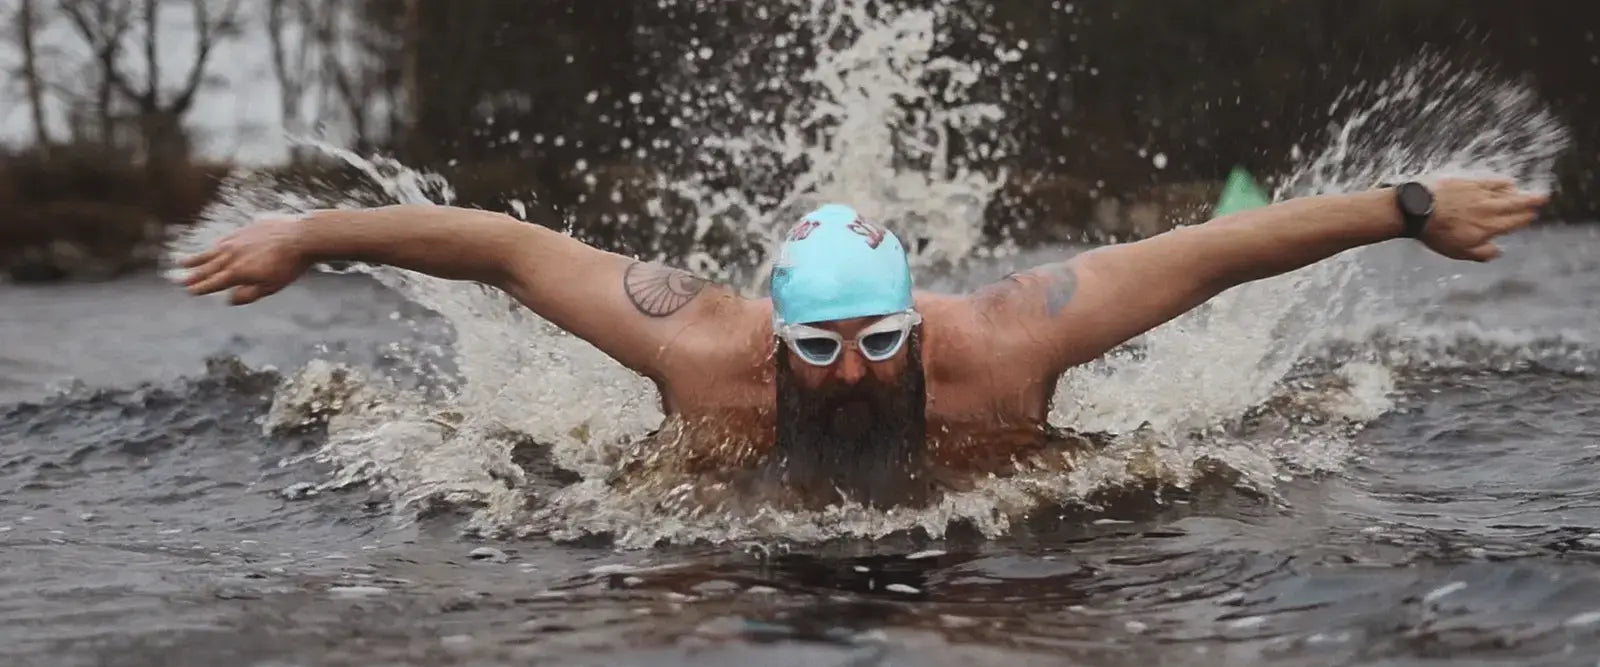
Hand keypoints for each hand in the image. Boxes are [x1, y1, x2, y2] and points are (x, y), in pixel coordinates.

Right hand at [177, 216, 312, 304]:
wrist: (301, 236)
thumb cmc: (289, 265)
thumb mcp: (270, 287)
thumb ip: (248, 294)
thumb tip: (229, 299)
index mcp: (237, 272)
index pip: (212, 283)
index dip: (200, 288)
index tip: (189, 291)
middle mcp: (231, 255)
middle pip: (207, 268)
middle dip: (192, 275)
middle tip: (178, 281)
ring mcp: (236, 241)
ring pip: (212, 252)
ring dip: (196, 259)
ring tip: (182, 263)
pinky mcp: (244, 230)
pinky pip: (224, 240)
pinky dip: (214, 247)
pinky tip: (212, 248)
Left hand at [1419, 178, 1549, 261]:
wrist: (1417, 209)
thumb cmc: (1435, 233)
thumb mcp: (1458, 251)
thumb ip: (1481, 253)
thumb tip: (1498, 253)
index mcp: (1489, 227)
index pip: (1515, 222)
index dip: (1525, 219)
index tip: (1532, 216)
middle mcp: (1489, 208)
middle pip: (1516, 204)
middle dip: (1532, 202)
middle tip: (1544, 198)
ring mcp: (1480, 193)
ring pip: (1507, 192)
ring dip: (1519, 192)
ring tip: (1527, 193)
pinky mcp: (1470, 182)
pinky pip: (1492, 181)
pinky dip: (1503, 182)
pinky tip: (1508, 182)